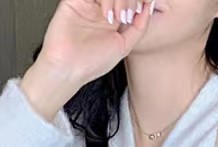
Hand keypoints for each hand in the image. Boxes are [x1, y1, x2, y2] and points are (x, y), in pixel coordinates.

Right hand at [38, 0, 153, 87]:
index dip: (137, 1)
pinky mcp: (74, 0)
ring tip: (115, 18)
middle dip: (129, 0)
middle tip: (125, 17)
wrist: (69, 69)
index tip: (140, 10)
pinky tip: (105, 13)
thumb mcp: (124, 47)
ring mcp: (88, 3)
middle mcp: (101, 8)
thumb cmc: (91, 63)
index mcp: (113, 18)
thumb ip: (139, 28)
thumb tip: (148, 8)